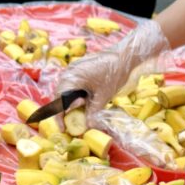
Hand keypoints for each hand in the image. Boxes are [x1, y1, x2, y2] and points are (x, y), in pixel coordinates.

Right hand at [55, 20, 169, 121]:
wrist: (125, 55)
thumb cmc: (114, 74)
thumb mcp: (103, 96)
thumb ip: (92, 112)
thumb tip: (87, 126)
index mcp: (71, 78)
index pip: (58, 101)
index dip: (59, 117)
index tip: (63, 129)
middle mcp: (69, 72)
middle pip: (59, 95)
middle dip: (64, 110)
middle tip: (71, 122)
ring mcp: (74, 68)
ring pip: (66, 89)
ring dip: (70, 102)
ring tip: (79, 112)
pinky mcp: (80, 67)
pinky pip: (72, 82)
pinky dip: (75, 93)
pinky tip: (84, 100)